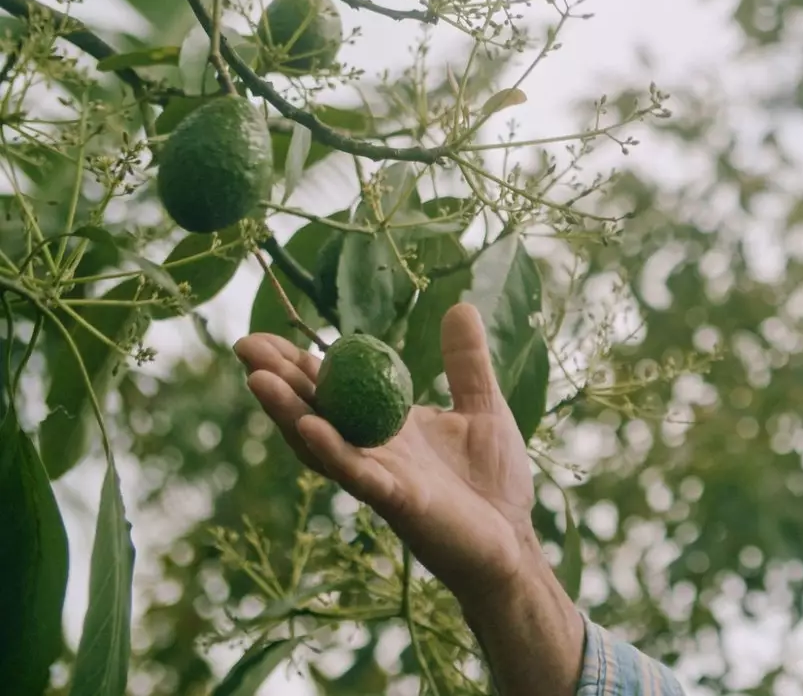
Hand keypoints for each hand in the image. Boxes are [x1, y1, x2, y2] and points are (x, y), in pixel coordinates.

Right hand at [234, 302, 537, 603]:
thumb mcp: (483, 407)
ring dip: (290, 413)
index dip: (300, 364)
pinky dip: (334, 450)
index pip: (335, 388)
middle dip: (279, 381)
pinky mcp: (400, 502)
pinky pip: (359, 475)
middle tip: (243, 346)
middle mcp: (373, 451)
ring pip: (323, 443)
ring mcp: (381, 478)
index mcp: (388, 426)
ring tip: (257, 380)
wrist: (515, 541)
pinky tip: (310, 425)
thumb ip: (466, 362)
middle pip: (316, 411)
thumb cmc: (495, 481)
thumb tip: (460, 306)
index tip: (265, 336)